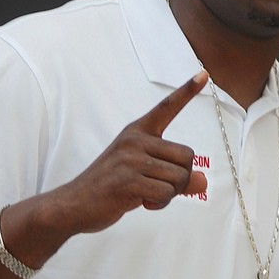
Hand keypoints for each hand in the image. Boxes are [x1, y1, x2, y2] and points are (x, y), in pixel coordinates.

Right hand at [54, 72, 208, 231]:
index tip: (203, 74)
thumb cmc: (112, 188)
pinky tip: (142, 202)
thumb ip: (174, 177)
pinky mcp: (129, 180)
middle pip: (187, 156)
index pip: (166, 108)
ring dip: (170, 195)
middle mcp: (135, 140)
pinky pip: (166, 194)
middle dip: (182, 179)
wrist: (75, 203)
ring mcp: (131, 159)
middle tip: (160, 187)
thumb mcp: (144, 175)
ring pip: (180, 178)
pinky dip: (160, 203)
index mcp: (137, 132)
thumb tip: (204, 181)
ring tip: (146, 195)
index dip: (186, 92)